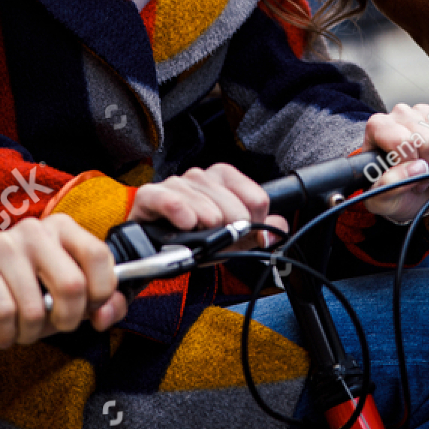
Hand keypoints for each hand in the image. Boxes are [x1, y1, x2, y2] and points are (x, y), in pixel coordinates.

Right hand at [0, 214, 125, 347]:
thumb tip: (107, 313)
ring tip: (23, 330)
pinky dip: (6, 335)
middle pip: (72, 286)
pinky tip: (3, 333)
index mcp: (62, 228)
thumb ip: (102, 302)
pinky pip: (2, 313)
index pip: (99, 256)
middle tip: (53, 326)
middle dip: (66, 321)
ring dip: (31, 334)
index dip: (100, 295)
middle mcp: (34, 229)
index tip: (88, 311)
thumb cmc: (24, 290)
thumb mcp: (68, 294)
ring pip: (35, 308)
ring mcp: (2, 244)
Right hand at [131, 163, 286, 246]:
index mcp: (223, 179)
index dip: (254, 219)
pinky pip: (170, 199)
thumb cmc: (194, 238)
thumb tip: (277, 229)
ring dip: (206, 223)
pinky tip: (186, 224)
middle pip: (232, 204)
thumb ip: (261, 232)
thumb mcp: (233, 238)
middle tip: (220, 236)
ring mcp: (175, 184)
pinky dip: (180, 212)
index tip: (245, 231)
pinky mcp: (150, 195)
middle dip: (230, 226)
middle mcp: (200, 176)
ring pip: (204, 203)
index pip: (256, 196)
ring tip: (198, 232)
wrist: (156, 252)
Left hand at [362, 101, 428, 222]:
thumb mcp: (381, 199)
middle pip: (428, 139)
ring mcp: (422, 111)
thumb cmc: (391, 192)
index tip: (413, 179)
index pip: (404, 141)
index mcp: (378, 128)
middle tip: (423, 179)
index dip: (413, 165)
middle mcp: (400, 115)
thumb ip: (390, 185)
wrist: (406, 194)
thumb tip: (416, 168)